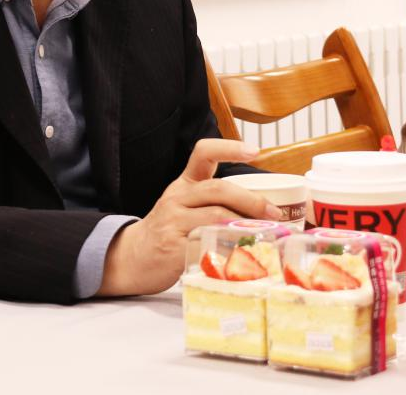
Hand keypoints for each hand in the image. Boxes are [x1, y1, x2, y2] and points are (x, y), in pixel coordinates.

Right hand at [97, 139, 279, 296]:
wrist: (132, 257)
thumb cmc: (168, 232)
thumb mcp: (184, 207)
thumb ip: (214, 203)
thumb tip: (264, 210)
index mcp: (184, 184)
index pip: (203, 152)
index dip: (230, 148)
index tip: (255, 150)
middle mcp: (177, 197)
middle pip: (218, 189)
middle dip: (251, 200)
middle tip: (273, 213)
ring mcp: (173, 221)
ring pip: (215, 216)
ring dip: (246, 224)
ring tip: (266, 234)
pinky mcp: (173, 247)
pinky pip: (207, 243)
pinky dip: (229, 246)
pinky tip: (242, 253)